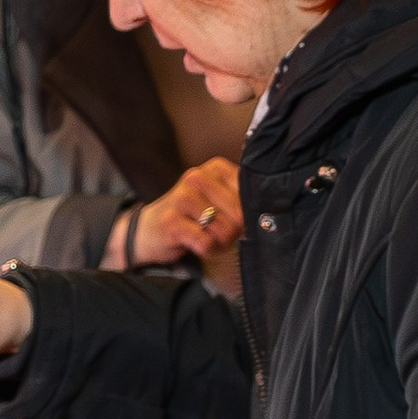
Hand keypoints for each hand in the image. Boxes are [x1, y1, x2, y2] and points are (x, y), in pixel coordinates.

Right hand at [107, 157, 243, 269]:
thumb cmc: (191, 216)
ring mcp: (182, 198)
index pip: (250, 194)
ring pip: (225, 230)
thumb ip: (242, 200)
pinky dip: (207, 250)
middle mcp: (197, 177)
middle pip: (240, 215)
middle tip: (219, 233)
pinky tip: (196, 245)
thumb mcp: (217, 199)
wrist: (148, 229)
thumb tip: (270, 218)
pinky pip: (206, 243)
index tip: (235, 220)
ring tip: (207, 238)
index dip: (248, 215)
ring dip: (220, 243)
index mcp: (215, 168)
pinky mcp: (172, 222)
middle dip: (234, 232)